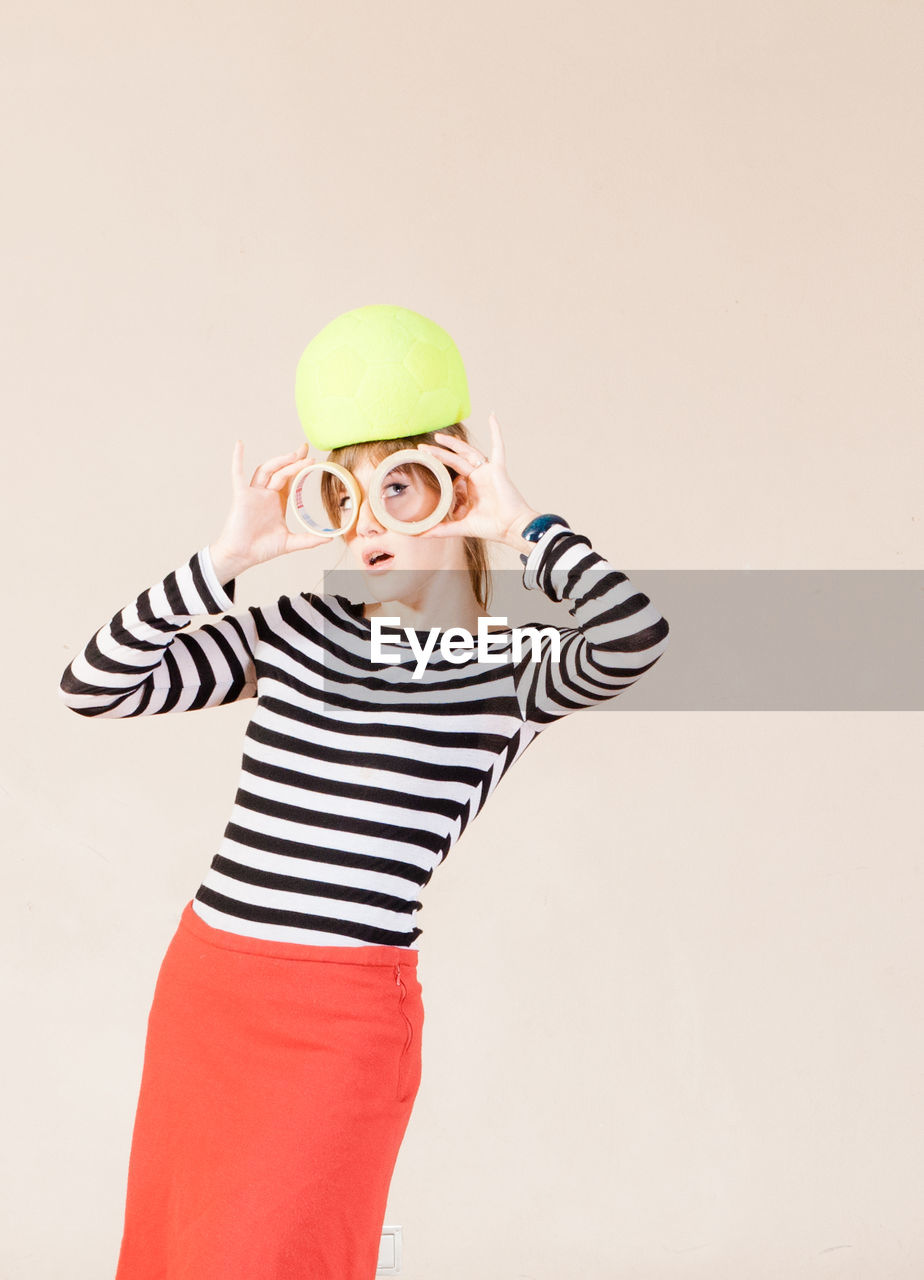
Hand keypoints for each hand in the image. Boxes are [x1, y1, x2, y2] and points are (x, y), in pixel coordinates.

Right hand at [210, 440, 330, 574]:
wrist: (242, 556)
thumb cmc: (261, 548)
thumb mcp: (290, 543)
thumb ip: (309, 540)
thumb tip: (330, 539)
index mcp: (278, 500)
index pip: (291, 478)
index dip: (300, 466)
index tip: (312, 456)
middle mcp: (266, 494)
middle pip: (281, 471)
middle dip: (293, 460)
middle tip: (306, 450)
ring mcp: (254, 493)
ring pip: (266, 471)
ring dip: (279, 462)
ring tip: (294, 455)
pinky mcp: (242, 496)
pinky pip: (238, 475)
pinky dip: (238, 460)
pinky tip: (240, 445)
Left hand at [414, 413, 537, 545]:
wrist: (511, 528)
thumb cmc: (492, 528)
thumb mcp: (461, 527)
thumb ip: (441, 529)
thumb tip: (418, 535)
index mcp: (471, 487)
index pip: (453, 472)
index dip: (439, 465)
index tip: (424, 460)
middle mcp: (478, 477)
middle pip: (456, 459)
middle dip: (439, 452)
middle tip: (423, 447)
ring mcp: (488, 471)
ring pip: (468, 452)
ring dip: (454, 443)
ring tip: (438, 437)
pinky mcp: (498, 469)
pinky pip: (498, 447)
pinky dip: (496, 432)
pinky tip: (492, 416)